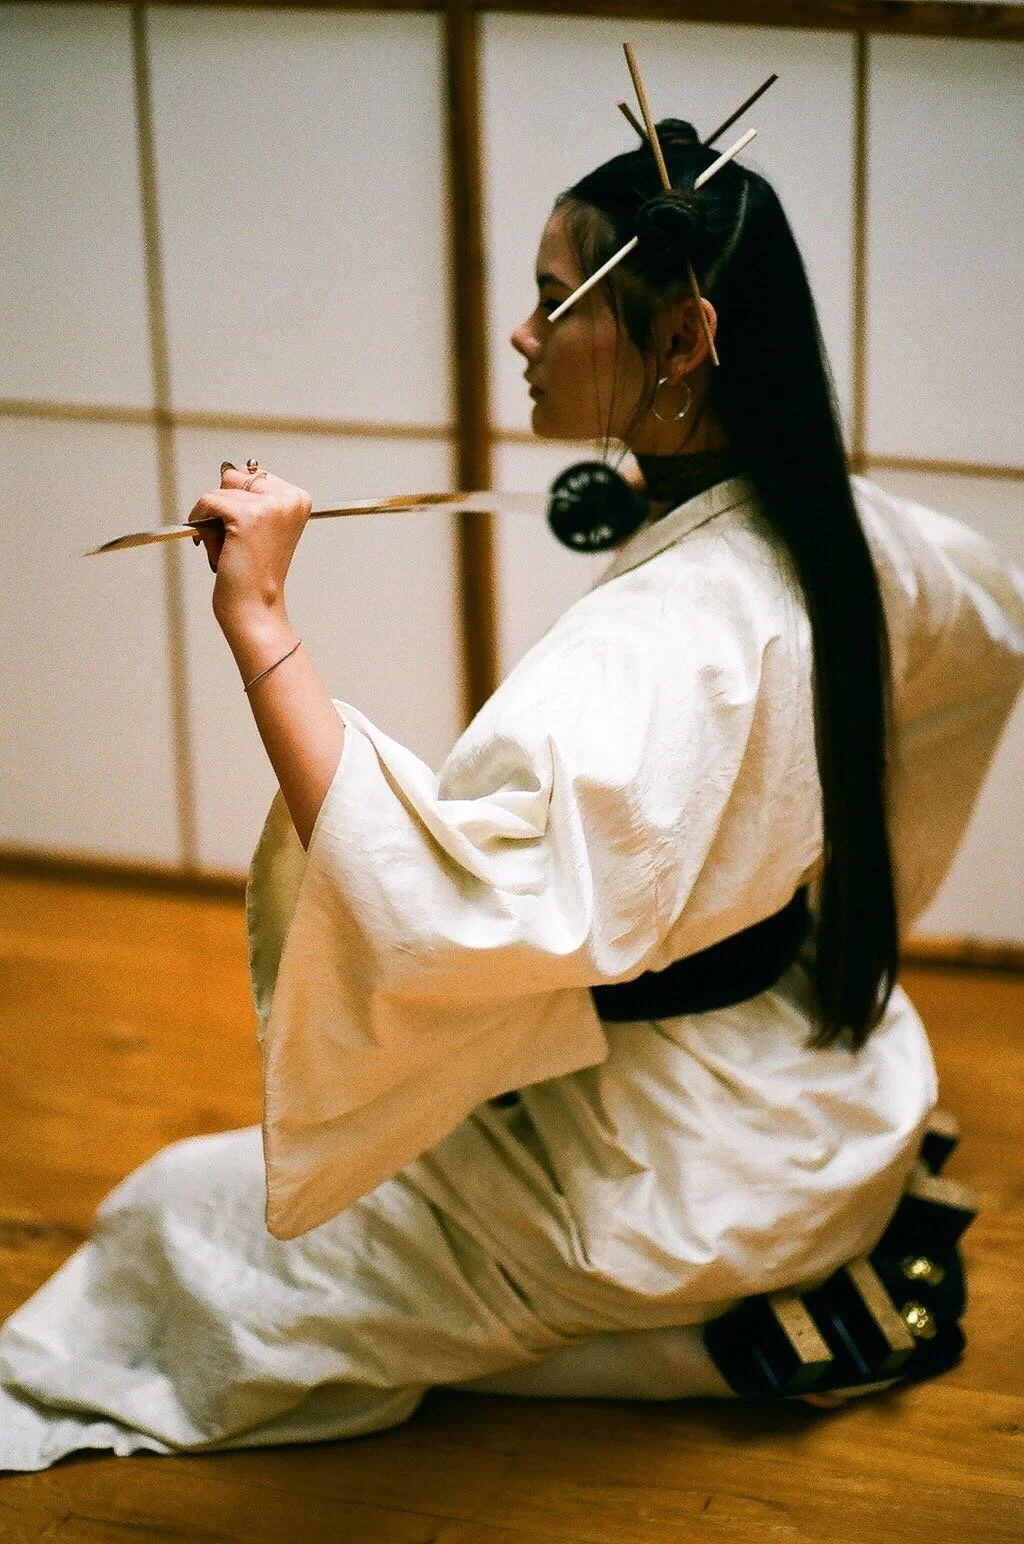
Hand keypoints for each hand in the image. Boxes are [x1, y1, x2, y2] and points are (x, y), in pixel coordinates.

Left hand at [188, 462, 311, 634]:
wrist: (255, 605)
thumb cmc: (254, 569)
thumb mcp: (260, 524)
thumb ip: (249, 494)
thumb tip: (227, 468)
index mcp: (298, 498)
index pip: (252, 474)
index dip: (238, 501)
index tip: (245, 531)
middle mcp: (289, 498)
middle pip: (235, 476)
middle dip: (225, 506)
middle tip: (237, 541)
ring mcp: (270, 506)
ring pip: (220, 490)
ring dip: (214, 519)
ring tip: (230, 548)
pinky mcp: (247, 515)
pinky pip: (207, 501)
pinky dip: (199, 521)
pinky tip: (211, 545)